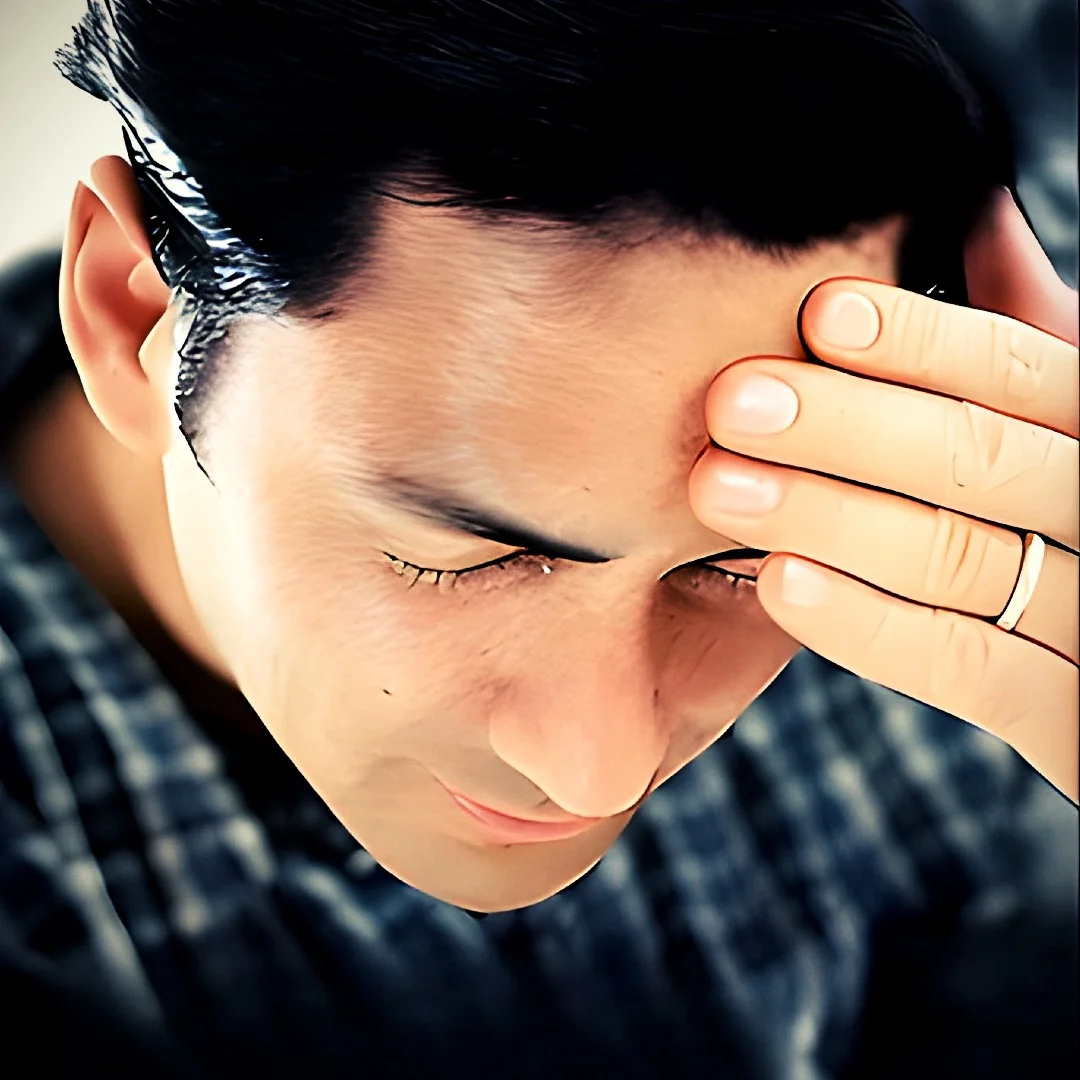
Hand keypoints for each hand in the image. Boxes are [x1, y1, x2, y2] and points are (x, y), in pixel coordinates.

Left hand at [690, 188, 1078, 802]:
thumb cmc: (1075, 533)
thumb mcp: (1066, 427)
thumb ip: (1033, 340)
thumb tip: (977, 217)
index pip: (1021, 369)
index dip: (919, 340)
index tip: (816, 312)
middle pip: (980, 457)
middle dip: (848, 425)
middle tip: (730, 402)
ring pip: (962, 557)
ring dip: (831, 515)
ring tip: (719, 485)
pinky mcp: (1079, 724)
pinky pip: (974, 670)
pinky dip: (875, 626)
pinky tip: (780, 581)